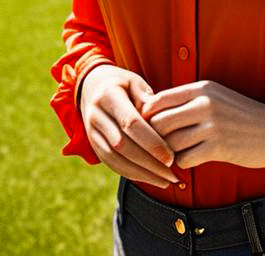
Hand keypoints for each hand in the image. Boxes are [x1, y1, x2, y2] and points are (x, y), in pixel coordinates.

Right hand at [79, 64, 180, 187]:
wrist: (92, 86)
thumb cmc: (122, 83)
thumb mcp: (136, 82)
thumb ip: (149, 101)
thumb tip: (164, 123)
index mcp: (108, 95)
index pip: (130, 123)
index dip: (151, 142)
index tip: (170, 157)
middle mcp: (96, 114)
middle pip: (122, 145)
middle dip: (149, 163)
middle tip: (172, 175)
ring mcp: (91, 131)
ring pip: (114, 158)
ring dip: (141, 173)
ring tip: (165, 181)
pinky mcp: (92, 144)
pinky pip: (110, 163)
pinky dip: (130, 173)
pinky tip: (149, 178)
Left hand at [139, 80, 264, 170]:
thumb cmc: (240, 115)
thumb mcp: (216, 96)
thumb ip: (188, 100)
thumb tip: (150, 109)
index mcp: (202, 88)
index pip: (159, 100)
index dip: (148, 116)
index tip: (149, 128)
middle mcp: (205, 103)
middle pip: (159, 122)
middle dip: (154, 137)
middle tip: (157, 147)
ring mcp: (212, 125)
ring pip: (170, 143)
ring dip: (168, 152)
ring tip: (174, 154)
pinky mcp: (218, 147)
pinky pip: (184, 159)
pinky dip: (182, 163)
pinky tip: (190, 160)